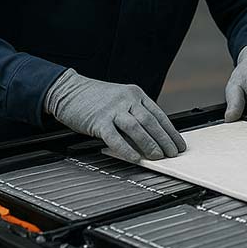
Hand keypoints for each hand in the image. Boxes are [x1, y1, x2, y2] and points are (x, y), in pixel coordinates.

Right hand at [44, 69, 186, 162]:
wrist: (68, 90)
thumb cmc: (95, 99)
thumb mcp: (120, 100)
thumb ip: (134, 114)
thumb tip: (151, 138)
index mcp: (136, 95)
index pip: (159, 115)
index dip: (171, 132)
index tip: (178, 145)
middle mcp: (127, 100)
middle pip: (151, 122)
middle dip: (164, 140)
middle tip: (172, 154)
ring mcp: (113, 109)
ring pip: (137, 127)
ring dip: (149, 144)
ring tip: (157, 157)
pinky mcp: (98, 120)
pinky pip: (115, 137)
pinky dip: (126, 148)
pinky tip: (134, 157)